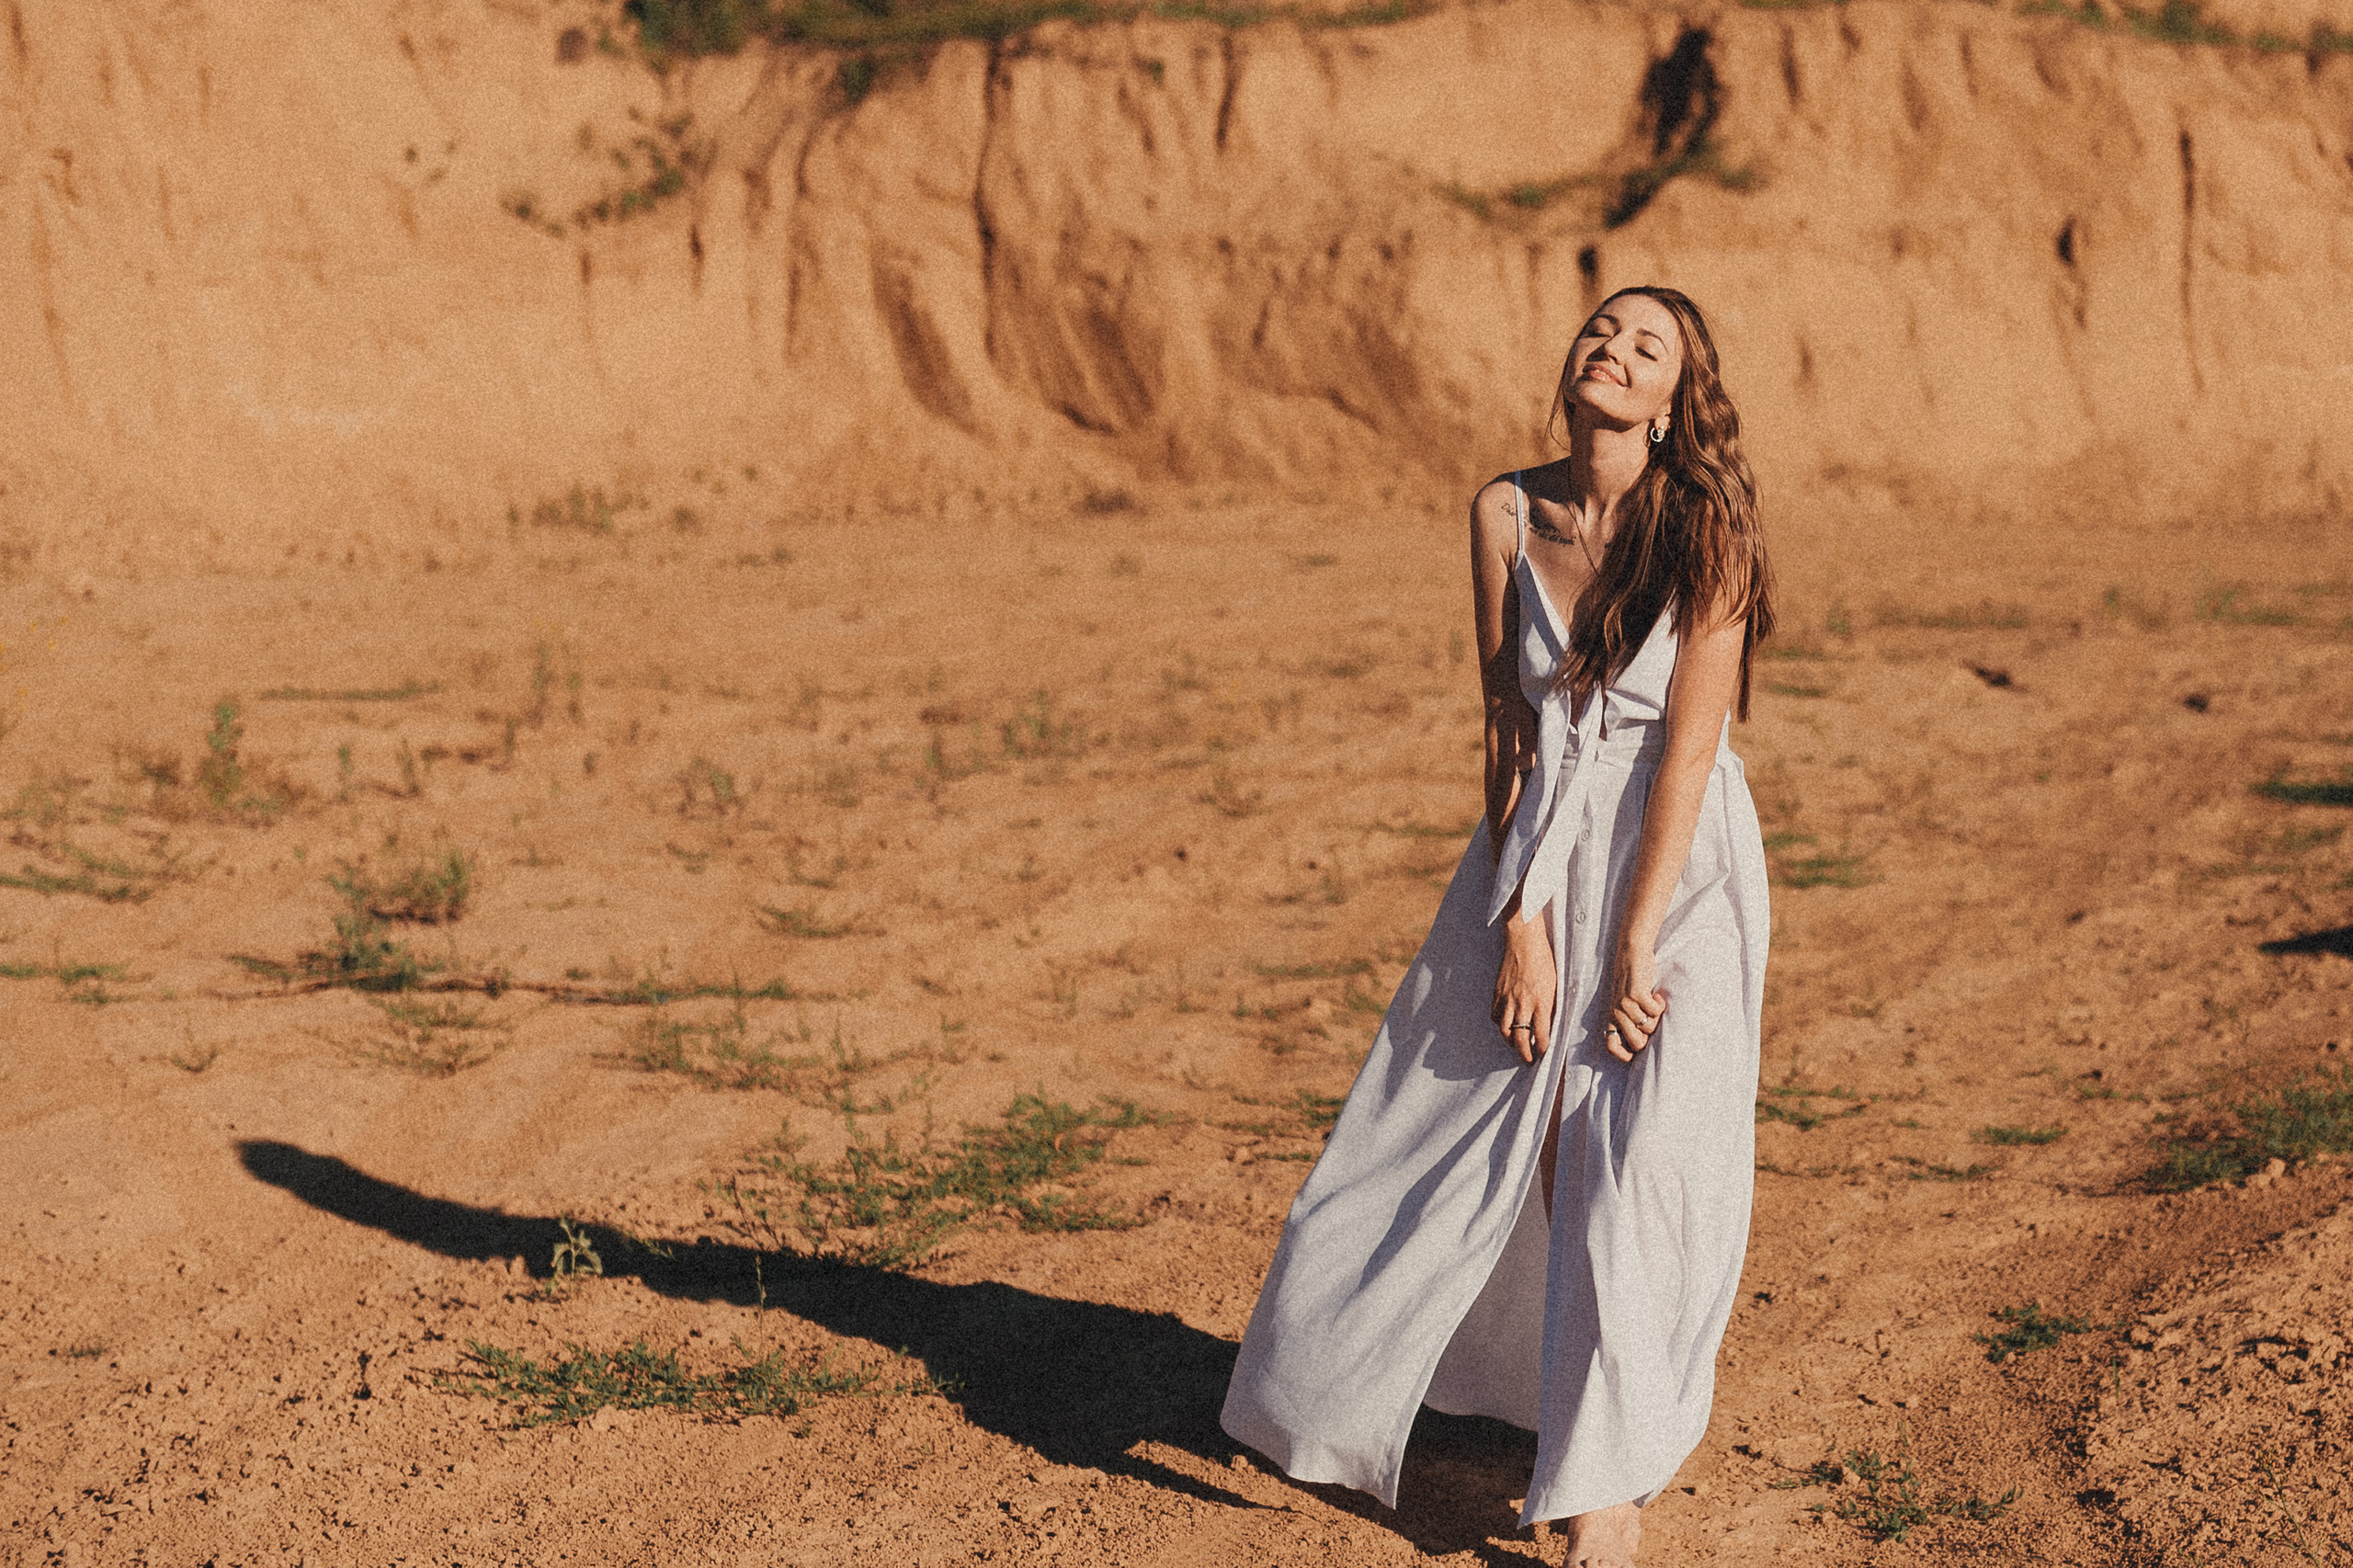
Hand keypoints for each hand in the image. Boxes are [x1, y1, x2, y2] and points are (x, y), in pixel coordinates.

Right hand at [1492, 913, 1556, 1065]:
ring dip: (1511, 1042)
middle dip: (1524, 1054)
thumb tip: (1552, 1026)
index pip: (1541, 1036)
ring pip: (1505, 1031)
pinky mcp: (1497, 994)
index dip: (1542, 1050)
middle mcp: (1523, 1004)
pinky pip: (1495, 1017)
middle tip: (1529, 1060)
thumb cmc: (1544, 962)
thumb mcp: (1557, 986)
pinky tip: (1507, 1026)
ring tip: (1517, 1045)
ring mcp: (1507, 999)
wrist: (1524, 942)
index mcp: (1541, 1002)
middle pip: (1520, 1039)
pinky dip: (1501, 1025)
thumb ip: (1553, 1007)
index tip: (1544, 1054)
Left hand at [1602, 931, 1664, 1063]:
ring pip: (1649, 1027)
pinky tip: (1657, 996)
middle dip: (1650, 1035)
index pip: (1611, 1046)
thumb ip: (1630, 1020)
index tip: (1635, 1055)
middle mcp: (1616, 1013)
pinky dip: (1660, 1005)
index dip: (1623, 1055)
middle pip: (1637, 1043)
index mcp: (1611, 1017)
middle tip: (1651, 1019)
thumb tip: (1643, 1042)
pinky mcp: (1636, 994)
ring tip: (1653, 1004)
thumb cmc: (1632, 981)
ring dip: (1657, 1017)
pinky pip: (1655, 1011)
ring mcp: (1625, 1004)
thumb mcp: (1625, 1002)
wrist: (1631, 954)